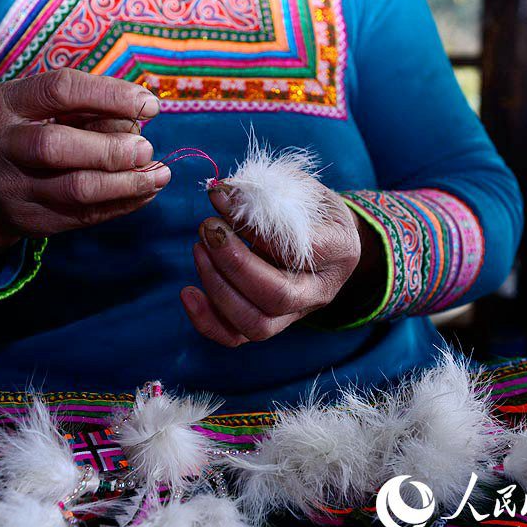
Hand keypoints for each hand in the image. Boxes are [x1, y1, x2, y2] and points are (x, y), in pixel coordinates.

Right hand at [0, 68, 168, 273]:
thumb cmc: (33, 135)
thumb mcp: (49, 111)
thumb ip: (90, 109)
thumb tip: (141, 117)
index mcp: (5, 103)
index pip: (60, 90)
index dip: (110, 95)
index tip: (150, 104)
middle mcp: (1, 145)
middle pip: (57, 146)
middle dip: (111, 148)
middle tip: (146, 149)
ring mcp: (13, 188)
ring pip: (76, 189)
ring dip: (126, 183)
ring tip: (159, 175)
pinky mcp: (33, 221)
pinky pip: (87, 215)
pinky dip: (124, 203)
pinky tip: (147, 192)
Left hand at [181, 181, 382, 346]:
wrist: (325, 237)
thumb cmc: (311, 208)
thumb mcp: (298, 188)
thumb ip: (264, 191)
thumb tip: (221, 194)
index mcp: (339, 250)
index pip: (300, 249)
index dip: (257, 228)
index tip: (223, 199)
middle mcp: (320, 291)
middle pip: (277, 295)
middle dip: (234, 263)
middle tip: (208, 228)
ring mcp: (295, 314)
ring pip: (255, 324)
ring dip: (218, 287)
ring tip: (199, 248)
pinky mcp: (268, 323)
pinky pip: (235, 337)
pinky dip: (206, 319)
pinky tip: (188, 292)